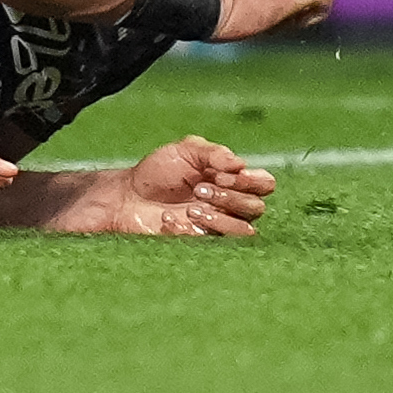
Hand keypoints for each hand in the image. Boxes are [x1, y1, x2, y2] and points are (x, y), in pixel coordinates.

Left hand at [103, 135, 273, 235]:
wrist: (127, 195)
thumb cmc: (159, 171)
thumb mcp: (184, 151)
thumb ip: (213, 153)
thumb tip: (240, 164)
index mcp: (233, 180)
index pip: (265, 184)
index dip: (250, 180)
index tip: (220, 174)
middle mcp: (231, 204)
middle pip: (256, 207)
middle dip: (229, 197)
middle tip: (198, 189)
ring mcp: (218, 224)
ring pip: (244, 230)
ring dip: (220, 218)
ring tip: (191, 208)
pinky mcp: (201, 240)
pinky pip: (211, 241)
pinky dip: (189, 228)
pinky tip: (168, 218)